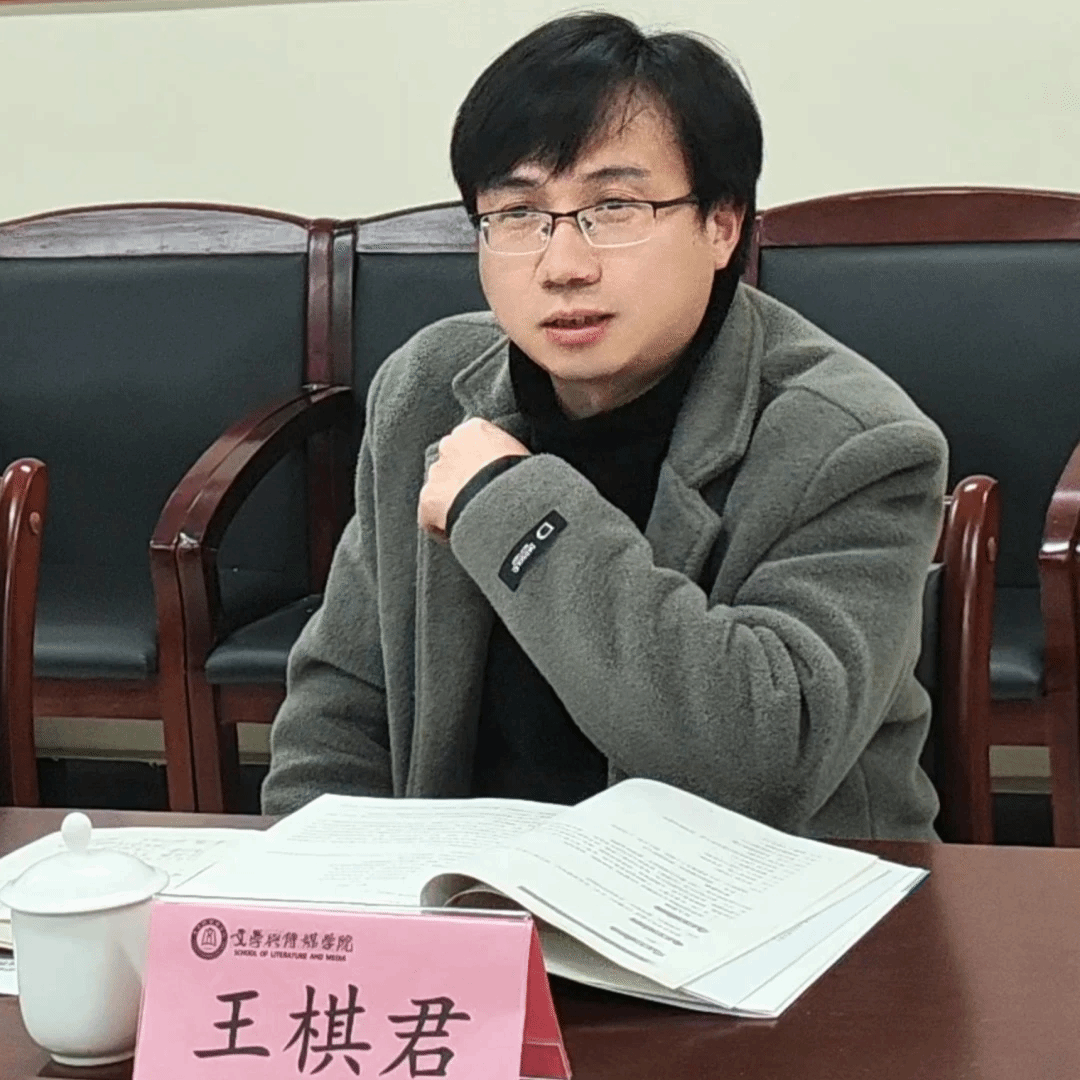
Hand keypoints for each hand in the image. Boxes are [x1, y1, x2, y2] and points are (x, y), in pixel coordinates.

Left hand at [418, 418, 529, 538]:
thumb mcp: (521, 453)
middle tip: (481, 498)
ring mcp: (436, 474)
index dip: (481, 463)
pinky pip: (430, 516)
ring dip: (451, 501)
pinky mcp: (427, 501)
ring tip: (473, 517)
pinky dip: (441, 526)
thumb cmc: (522, 476)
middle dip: (462, 480)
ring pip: (440, 489)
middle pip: (452, 463)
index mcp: (473, 430)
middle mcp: (449, 446)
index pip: (471, 442)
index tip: (490, 478)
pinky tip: (461, 532)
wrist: (506, 500)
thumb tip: (512, 471)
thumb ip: (506, 454)